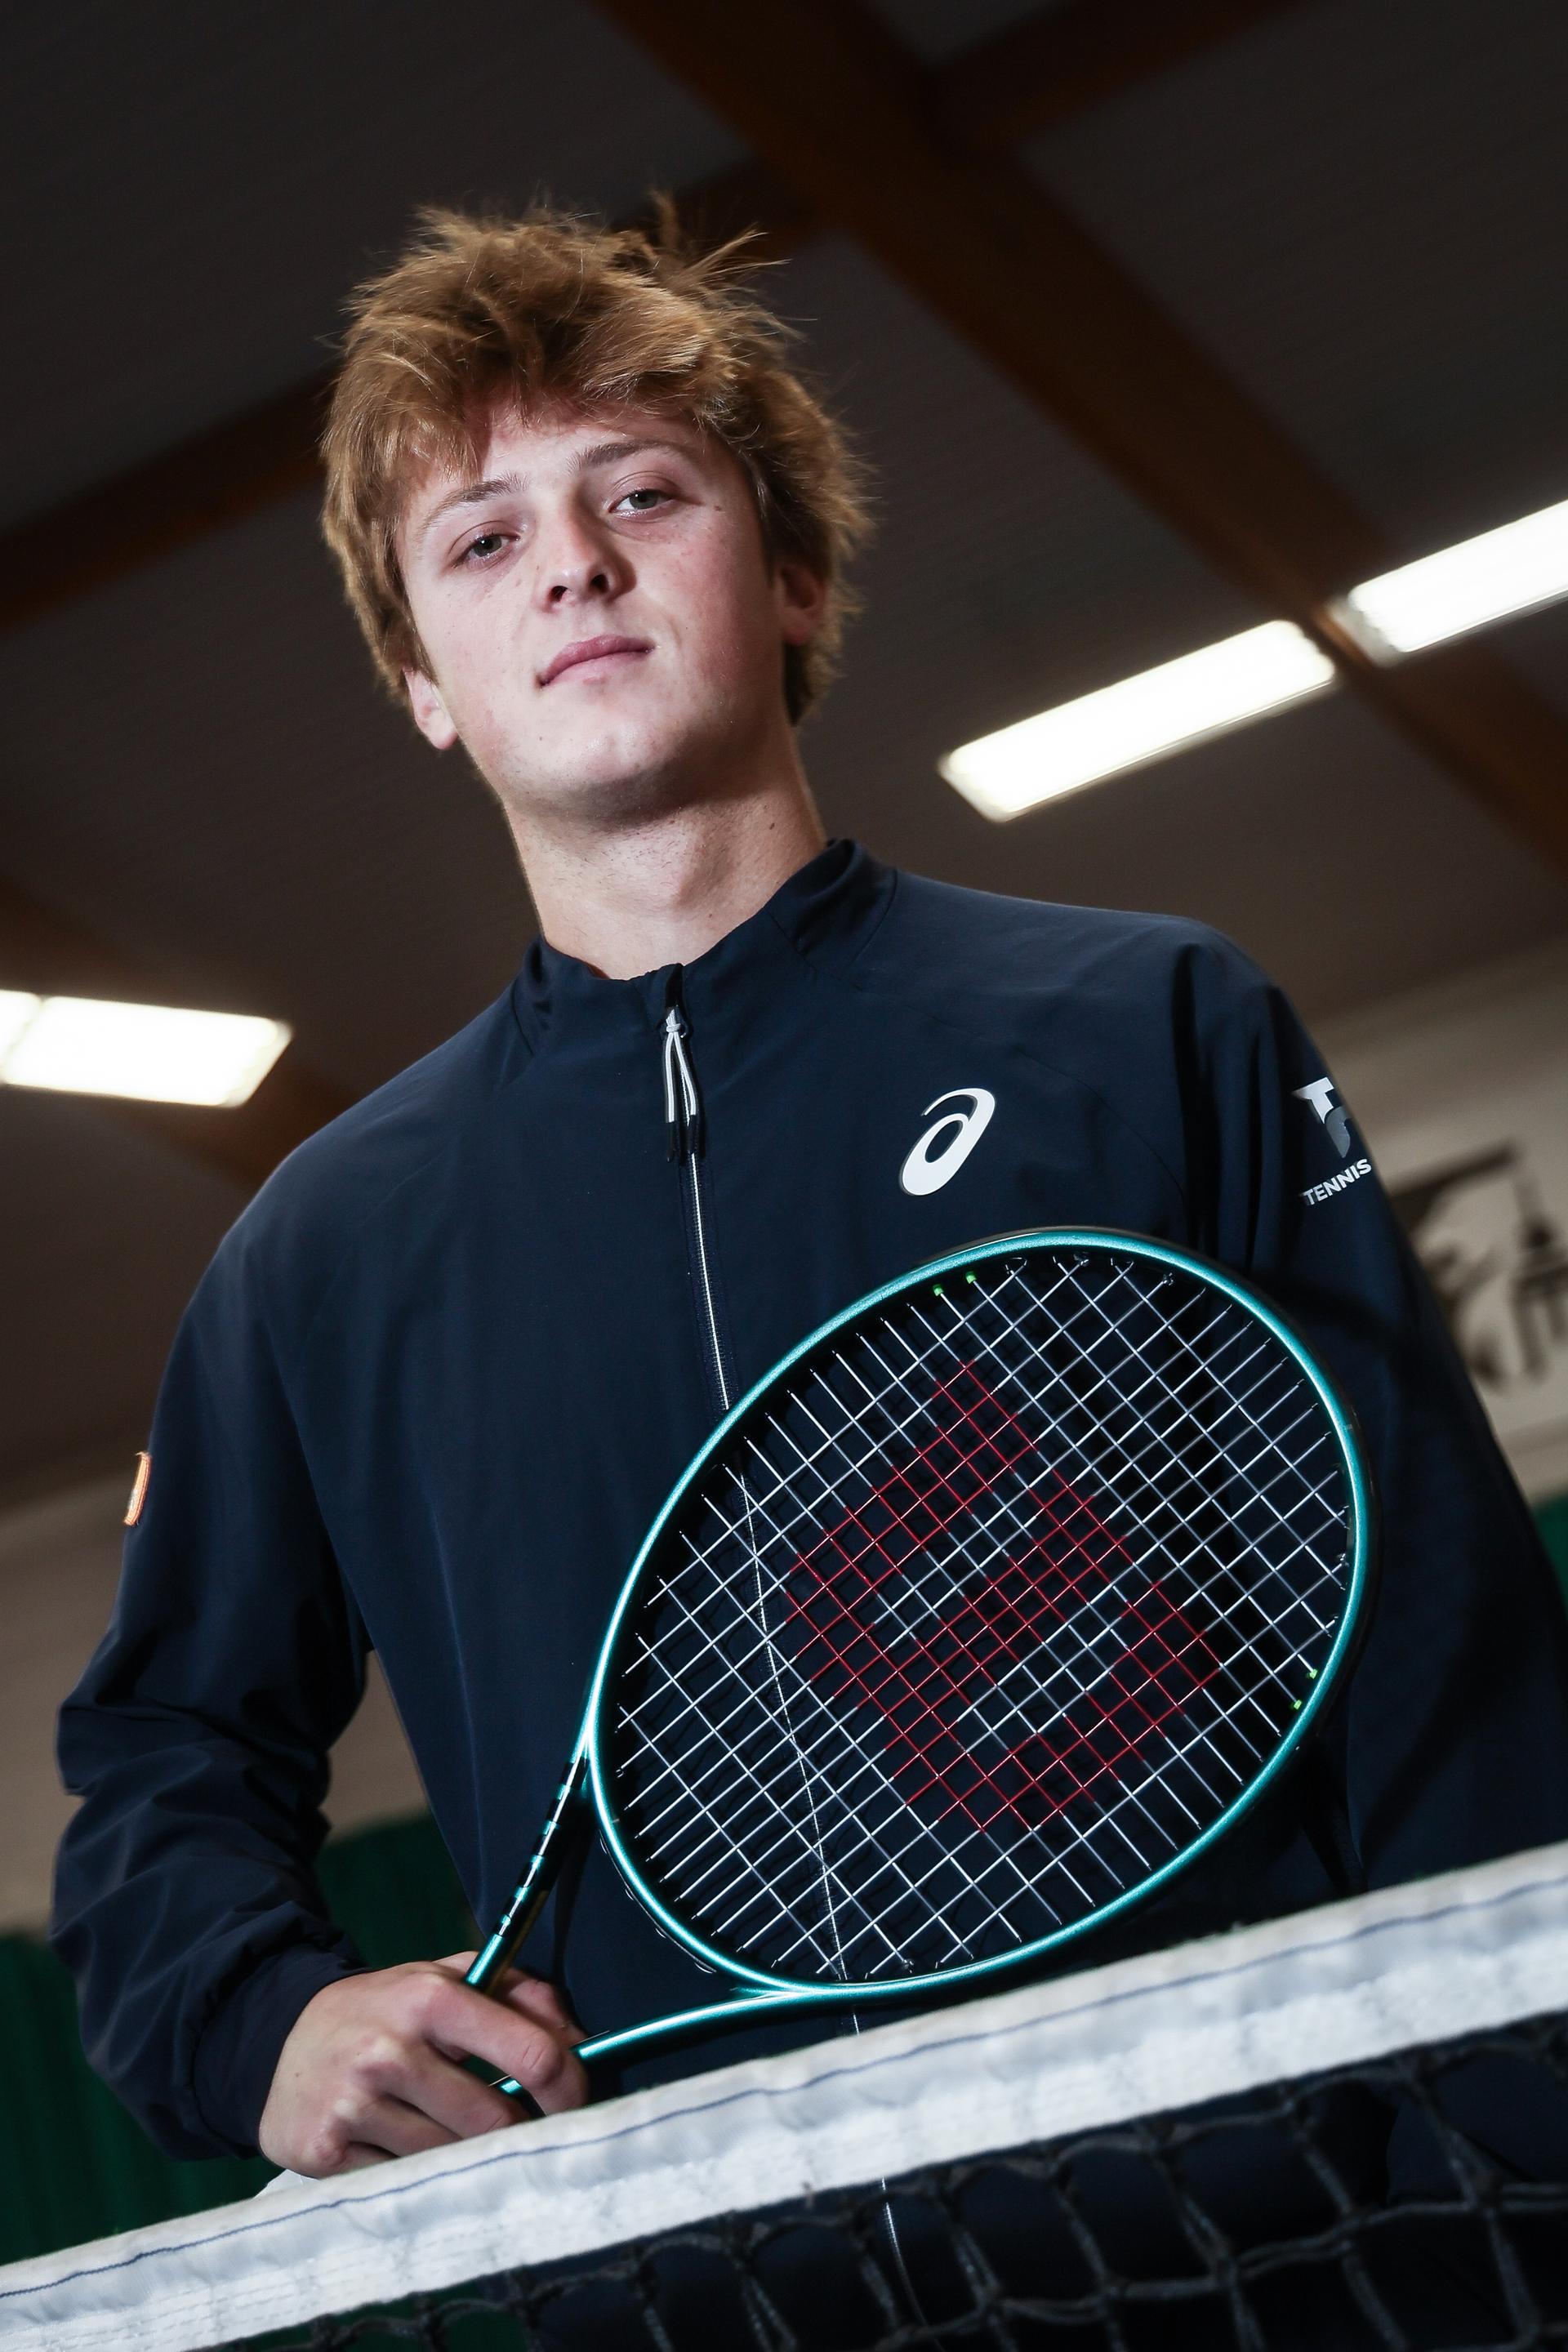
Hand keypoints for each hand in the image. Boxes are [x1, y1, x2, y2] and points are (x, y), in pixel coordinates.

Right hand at [258, 1950, 586, 2175]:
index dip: (569, 2087)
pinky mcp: (326, 2150)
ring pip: (450, 2158)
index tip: (575, 2103)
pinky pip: (402, 2181)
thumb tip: (581, 2040)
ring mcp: (356, 2103)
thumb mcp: (446, 1979)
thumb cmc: (385, 2011)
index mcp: (432, 1999)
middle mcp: (392, 2050)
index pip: (531, 2054)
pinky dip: (416, 2173)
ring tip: (452, 2134)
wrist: (279, 2039)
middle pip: (494, 2122)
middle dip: (517, 2133)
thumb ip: (519, 1994)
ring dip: (465, 2155)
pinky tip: (402, 2147)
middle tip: (518, 2132)